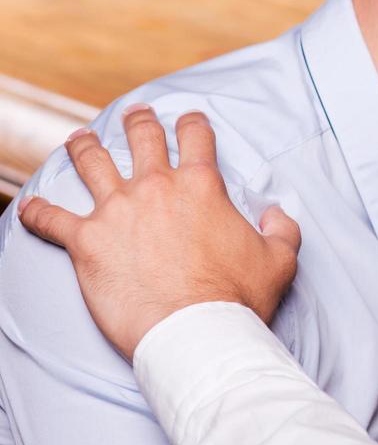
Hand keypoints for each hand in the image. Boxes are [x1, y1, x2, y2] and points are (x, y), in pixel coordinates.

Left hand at [16, 106, 299, 360]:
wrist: (197, 330)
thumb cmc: (239, 297)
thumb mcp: (280, 258)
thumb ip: (281, 227)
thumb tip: (275, 213)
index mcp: (201, 185)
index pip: (196, 138)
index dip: (193, 124)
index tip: (189, 120)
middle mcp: (156, 188)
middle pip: (142, 139)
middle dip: (139, 121)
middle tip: (134, 114)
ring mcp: (117, 211)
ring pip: (92, 164)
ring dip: (84, 148)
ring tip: (79, 139)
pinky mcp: (86, 242)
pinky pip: (51, 218)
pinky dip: (37, 212)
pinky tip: (28, 208)